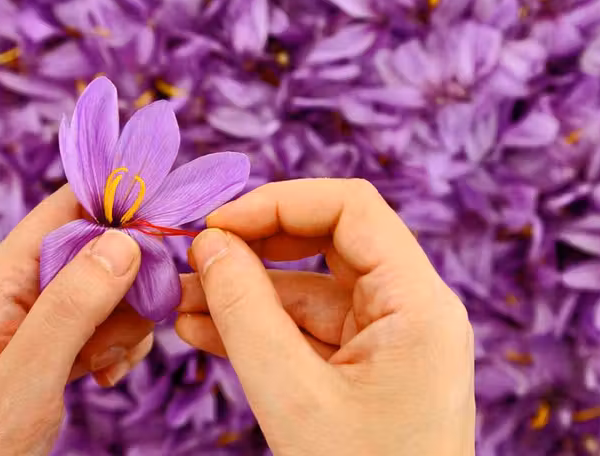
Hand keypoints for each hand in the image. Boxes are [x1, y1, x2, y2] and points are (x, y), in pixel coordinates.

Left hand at [0, 187, 153, 455]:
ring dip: (128, 323)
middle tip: (136, 321)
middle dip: (131, 282)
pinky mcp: (62, 343)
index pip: (66, 209)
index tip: (166, 220)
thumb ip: (72, 307)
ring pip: (115, 289)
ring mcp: (45, 316)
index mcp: (5, 277)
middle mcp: (27, 287)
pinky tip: (107, 376)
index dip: (118, 204)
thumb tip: (124, 242)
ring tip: (107, 362)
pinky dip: (121, 346)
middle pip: (102, 249)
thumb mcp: (27, 373)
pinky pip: (110, 324)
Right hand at [177, 179, 475, 455]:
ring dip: (247, 291)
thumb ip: (245, 311)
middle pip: (329, 242)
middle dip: (255, 246)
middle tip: (191, 258)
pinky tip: (204, 329)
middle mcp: (413, 309)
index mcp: (419, 304)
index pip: (351, 208)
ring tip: (180, 301)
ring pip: (311, 289)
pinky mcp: (368, 366)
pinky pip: (310, 330)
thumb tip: (208, 244)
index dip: (278, 202)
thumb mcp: (292, 396)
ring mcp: (391, 338)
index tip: (216, 225)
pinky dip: (261, 327)